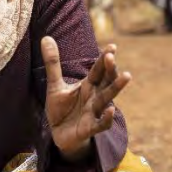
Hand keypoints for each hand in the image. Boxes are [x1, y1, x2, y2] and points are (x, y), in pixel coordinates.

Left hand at [40, 36, 130, 160]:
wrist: (59, 134)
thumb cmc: (61, 108)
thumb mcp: (54, 84)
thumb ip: (53, 63)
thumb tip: (46, 37)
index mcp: (88, 85)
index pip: (98, 70)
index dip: (104, 59)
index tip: (112, 46)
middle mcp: (95, 97)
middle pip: (106, 81)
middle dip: (110, 70)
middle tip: (111, 57)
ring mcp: (94, 112)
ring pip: (108, 99)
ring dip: (116, 88)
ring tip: (126, 75)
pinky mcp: (90, 128)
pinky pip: (102, 124)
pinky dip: (107, 118)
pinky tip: (111, 110)